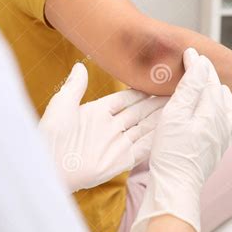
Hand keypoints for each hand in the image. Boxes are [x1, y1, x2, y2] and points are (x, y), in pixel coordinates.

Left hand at [39, 63, 167, 192]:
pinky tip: (172, 129)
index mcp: (97, 112)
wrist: (50, 166)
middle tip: (176, 91)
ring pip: (145, 127)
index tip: (156, 81)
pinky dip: (158, 138)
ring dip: (161, 118)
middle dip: (156, 102)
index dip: (140, 91)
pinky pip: (144, 147)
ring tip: (180, 106)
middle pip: (139, 112)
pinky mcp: (123, 159)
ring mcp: (118, 143)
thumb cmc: (51, 135)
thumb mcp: (62, 105)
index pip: (125, 98)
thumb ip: (75, 86)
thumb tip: (80, 65)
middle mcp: (111, 126)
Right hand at [130, 48, 231, 231]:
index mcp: (213, 112)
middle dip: (207, 75)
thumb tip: (199, 64)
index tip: (189, 52)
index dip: (197, 64)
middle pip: (218, 90)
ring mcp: (221, 137)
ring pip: (224, 105)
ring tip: (203, 83)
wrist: (176, 187)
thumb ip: (189, 88)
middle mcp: (222, 123)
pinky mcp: (216, 148)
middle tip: (196, 63)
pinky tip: (207, 110)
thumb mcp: (174, 116)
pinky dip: (216, 107)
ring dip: (213, 90)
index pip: (207, 79)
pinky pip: (223, 119)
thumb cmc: (172, 154)